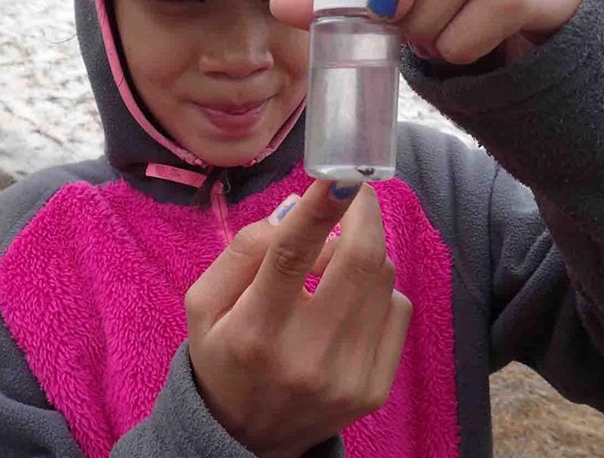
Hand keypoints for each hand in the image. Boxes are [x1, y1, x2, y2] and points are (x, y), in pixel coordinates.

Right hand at [185, 181, 411, 457]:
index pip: (292, 255)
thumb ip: (244, 250)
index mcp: (255, 330)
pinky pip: (398, 308)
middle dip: (364, 213)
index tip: (341, 173)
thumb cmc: (223, 355)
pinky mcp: (375, 388)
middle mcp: (306, 356)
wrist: (247, 436)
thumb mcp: (205, 302)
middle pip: (358, 261)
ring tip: (336, 258)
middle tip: (354, 192)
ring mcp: (348, 376)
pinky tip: (350, 300)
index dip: (320, 208)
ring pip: (382, 279)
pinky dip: (378, 288)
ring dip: (365, 251)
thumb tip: (298, 212)